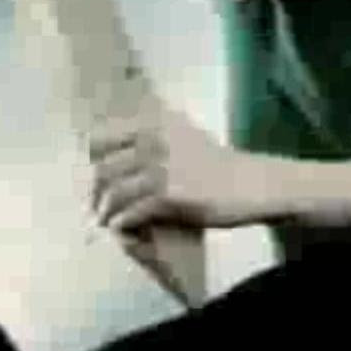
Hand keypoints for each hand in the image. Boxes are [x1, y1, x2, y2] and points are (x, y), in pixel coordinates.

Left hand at [88, 97, 249, 231]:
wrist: (254, 183)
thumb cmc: (221, 164)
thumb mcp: (185, 136)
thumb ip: (153, 138)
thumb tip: (118, 158)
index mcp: (154, 122)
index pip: (100, 138)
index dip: (95, 161)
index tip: (101, 177)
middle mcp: (153, 139)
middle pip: (103, 169)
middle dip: (97, 192)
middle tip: (100, 206)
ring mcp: (160, 167)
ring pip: (113, 193)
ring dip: (107, 211)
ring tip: (109, 222)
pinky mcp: (168, 195)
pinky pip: (130, 212)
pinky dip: (124, 223)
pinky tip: (126, 228)